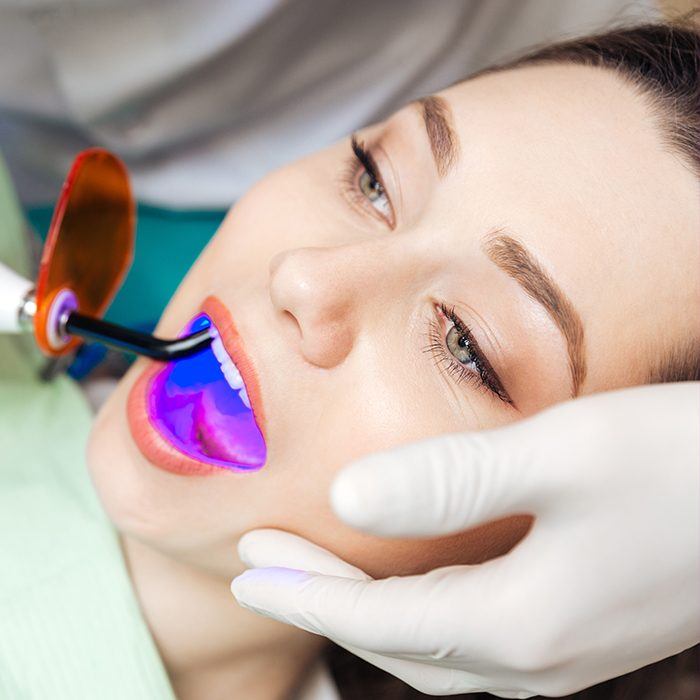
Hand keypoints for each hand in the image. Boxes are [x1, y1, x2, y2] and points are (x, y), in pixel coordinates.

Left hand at [232, 383, 699, 697]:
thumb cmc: (675, 463)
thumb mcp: (558, 456)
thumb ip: (450, 480)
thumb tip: (347, 495)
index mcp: (520, 623)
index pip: (377, 622)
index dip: (305, 595)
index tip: (245, 572)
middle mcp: (537, 658)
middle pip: (395, 641)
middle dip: (321, 602)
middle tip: (259, 567)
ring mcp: (562, 653)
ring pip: (432, 645)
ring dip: (366, 607)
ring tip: (313, 572)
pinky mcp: (579, 628)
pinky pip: (470, 634)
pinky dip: (417, 609)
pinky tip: (404, 578)